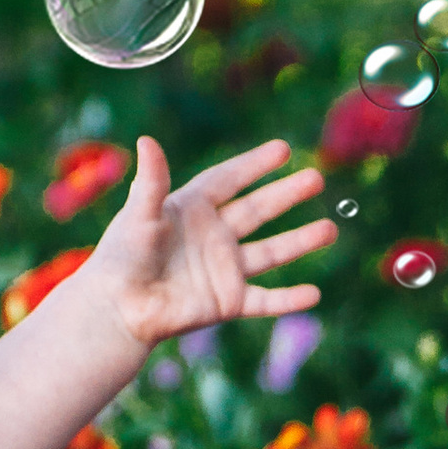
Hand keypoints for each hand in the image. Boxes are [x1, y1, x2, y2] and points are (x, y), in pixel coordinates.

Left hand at [84, 135, 334, 349]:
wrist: (117, 309)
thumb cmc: (122, 258)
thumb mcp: (139, 215)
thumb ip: (151, 181)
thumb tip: (147, 139)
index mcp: (192, 210)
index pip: (229, 181)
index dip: (254, 165)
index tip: (282, 150)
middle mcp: (213, 237)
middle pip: (257, 210)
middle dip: (287, 195)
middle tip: (316, 178)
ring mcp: (223, 269)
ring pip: (271, 252)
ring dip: (300, 242)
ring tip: (330, 229)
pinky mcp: (227, 302)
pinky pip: (265, 300)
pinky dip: (289, 299)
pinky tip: (314, 295)